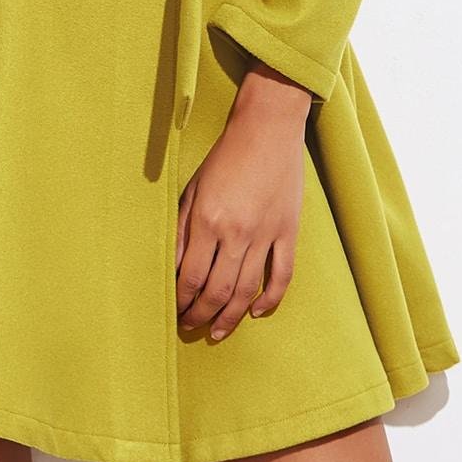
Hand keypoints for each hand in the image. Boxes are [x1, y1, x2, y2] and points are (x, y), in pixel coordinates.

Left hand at [175, 66, 310, 341]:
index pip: (191, 277)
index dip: (182, 301)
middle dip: (201, 316)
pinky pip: (281, 277)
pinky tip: (255, 313)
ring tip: (217, 332)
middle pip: (218, 292)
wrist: (267, 129)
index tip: (175, 311)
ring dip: (230, 318)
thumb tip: (173, 269)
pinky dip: (269, 300)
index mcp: (208, 220)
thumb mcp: (192, 189)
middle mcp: (236, 232)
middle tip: (191, 326)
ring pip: (247, 292)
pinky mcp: (288, 232)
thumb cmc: (225, 157)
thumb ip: (182, 230)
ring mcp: (266, 234)